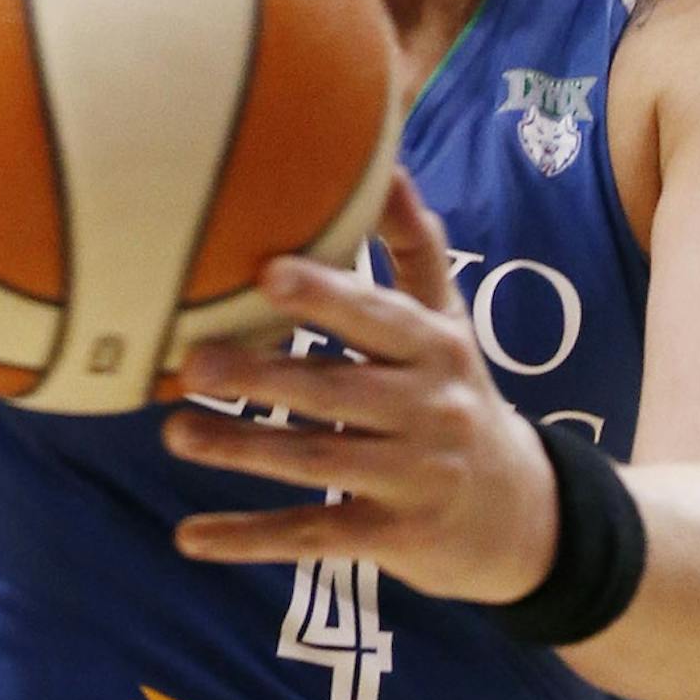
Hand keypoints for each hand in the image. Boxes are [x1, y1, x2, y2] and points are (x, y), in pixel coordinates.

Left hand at [161, 172, 560, 605]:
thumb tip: (388, 160)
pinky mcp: (390, 539)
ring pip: (316, 463)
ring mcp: (411, 480)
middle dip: (264, 377)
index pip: (378, 319)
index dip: (326, 297)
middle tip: (193, 361)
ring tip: (175, 432)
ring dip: (241, 449)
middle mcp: (428, 412)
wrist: (524, 517)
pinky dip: (250, 538)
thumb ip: (416, 248)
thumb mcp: (449, 323)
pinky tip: (191, 537)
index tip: (266, 274)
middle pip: (337, 392)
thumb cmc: (460, 395)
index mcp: (435, 349)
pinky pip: (313, 536)